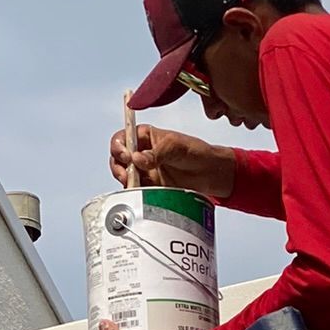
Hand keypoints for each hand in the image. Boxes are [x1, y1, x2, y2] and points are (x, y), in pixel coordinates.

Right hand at [111, 104, 236, 202]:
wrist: (210, 174)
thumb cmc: (195, 153)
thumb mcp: (177, 147)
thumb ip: (156, 153)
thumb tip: (137, 159)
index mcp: (145, 136)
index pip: (123, 138)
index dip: (119, 147)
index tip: (127, 157)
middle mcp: (141, 152)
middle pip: (118, 158)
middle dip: (118, 167)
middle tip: (127, 176)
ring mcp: (144, 170)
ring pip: (124, 175)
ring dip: (125, 181)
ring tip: (134, 185)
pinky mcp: (149, 186)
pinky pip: (136, 190)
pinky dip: (135, 192)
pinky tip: (142, 193)